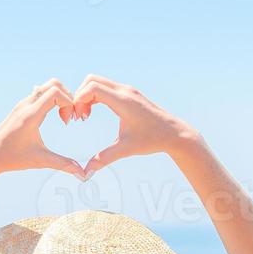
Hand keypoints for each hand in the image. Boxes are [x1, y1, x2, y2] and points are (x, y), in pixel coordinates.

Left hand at [0, 79, 86, 178]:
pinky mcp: (22, 106)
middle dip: (68, 96)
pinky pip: (41, 92)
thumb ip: (62, 164)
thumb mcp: (40, 161)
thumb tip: (82, 174)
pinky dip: (52, 99)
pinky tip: (54, 116)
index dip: (69, 102)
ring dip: (60, 97)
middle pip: (53, 84)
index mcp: (30, 116)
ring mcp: (23, 103)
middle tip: (69, 116)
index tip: (69, 121)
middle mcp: (26, 105)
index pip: (55, 93)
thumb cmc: (13, 158)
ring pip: (47, 86)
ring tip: (63, 117)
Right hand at [72, 76, 199, 174]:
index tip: (78, 118)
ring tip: (84, 116)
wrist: (174, 133)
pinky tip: (92, 113)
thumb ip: (104, 158)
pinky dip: (94, 97)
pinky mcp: (128, 93)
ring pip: (97, 82)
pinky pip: (105, 88)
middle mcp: (125, 91)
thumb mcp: (126, 149)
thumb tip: (86, 173)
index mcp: (123, 101)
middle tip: (78, 117)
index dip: (78, 100)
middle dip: (79, 96)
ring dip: (86, 96)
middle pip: (91, 80)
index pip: (92, 88)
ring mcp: (127, 90)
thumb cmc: (152, 140)